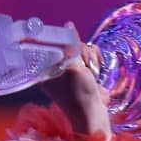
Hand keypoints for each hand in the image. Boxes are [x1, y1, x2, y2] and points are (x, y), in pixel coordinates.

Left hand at [39, 24, 110, 139]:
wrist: (93, 115)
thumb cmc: (78, 95)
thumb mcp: (72, 69)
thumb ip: (69, 47)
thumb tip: (68, 25)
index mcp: (44, 70)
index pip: (50, 45)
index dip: (63, 44)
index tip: (70, 54)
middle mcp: (54, 69)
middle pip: (69, 44)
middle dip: (80, 53)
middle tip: (82, 67)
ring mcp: (68, 70)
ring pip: (81, 48)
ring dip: (89, 59)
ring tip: (90, 74)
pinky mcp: (81, 72)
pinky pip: (89, 56)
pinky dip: (94, 62)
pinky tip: (95, 73)